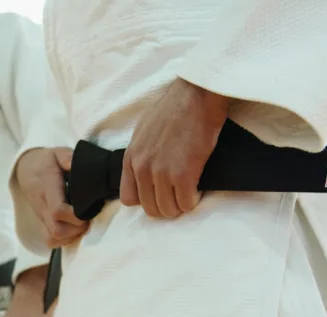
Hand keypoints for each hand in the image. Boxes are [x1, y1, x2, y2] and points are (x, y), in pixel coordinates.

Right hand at [15, 147, 87, 247]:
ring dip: (72, 235)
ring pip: (53, 238)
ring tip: (82, 223)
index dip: (75, 216)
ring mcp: (41, 217)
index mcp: (47, 188)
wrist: (26, 169)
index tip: (88, 210)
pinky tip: (73, 229)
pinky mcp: (42, 223)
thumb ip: (68, 158)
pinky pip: (50, 241)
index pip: (58, 210)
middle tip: (88, 218)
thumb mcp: (57, 153)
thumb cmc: (46, 162)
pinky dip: (64, 241)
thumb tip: (79, 164)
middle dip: (77, 229)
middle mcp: (42, 206)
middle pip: (56, 230)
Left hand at [120, 78, 230, 217]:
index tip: (158, 194)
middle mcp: (142, 168)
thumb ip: (140, 155)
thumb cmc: (172, 110)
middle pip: (150, 208)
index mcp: (131, 158)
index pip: (128, 198)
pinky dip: (193, 200)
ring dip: (180, 206)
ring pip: (168, 210)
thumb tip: (143, 172)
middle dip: (165, 206)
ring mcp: (161, 173)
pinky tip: (198, 189)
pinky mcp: (183, 175)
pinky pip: (186, 203)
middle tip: (178, 196)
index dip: (145, 199)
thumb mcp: (143, 132)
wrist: (194, 97)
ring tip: (189, 193)